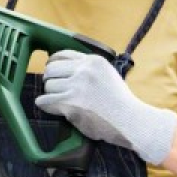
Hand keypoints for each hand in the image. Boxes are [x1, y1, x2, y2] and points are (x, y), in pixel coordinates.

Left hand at [35, 50, 176, 164]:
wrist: (131, 120)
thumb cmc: (121, 103)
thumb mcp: (108, 75)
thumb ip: (88, 70)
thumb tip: (64, 71)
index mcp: (93, 61)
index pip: (61, 55)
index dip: (53, 65)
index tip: (53, 73)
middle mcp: (83, 70)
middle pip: (51, 69)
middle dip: (50, 80)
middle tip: (54, 91)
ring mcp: (76, 85)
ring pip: (48, 86)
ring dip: (50, 95)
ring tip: (59, 103)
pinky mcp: (71, 102)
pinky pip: (45, 101)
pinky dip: (45, 106)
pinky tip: (51, 109)